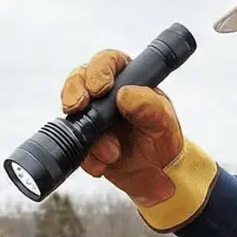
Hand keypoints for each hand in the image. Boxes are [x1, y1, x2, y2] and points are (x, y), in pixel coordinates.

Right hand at [60, 49, 218, 232]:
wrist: (159, 175)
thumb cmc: (164, 141)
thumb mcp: (164, 123)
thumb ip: (150, 107)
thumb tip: (125, 95)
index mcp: (128, 80)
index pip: (107, 61)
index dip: (99, 70)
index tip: (100, 89)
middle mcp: (106, 94)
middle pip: (79, 79)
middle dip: (74, 92)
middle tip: (78, 107)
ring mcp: (93, 117)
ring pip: (72, 112)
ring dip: (87, 133)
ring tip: (111, 153)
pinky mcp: (86, 141)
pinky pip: (75, 144)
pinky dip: (87, 157)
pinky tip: (104, 165)